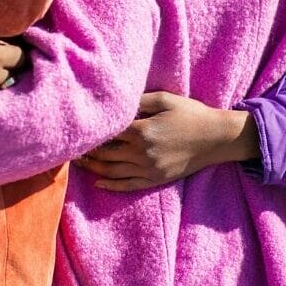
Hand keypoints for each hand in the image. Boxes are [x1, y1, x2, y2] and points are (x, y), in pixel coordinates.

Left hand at [76, 92, 259, 191]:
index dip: (91, 133)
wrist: (216, 138)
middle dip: (87, 151)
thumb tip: (117, 104)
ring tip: (78, 163)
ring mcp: (149, 169)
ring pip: (113, 172)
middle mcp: (142, 152)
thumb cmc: (191, 114)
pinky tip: (99, 182)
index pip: (107, 134)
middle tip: (70, 148)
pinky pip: (128, 185)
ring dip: (93, 168)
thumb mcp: (165, 99)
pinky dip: (111, 185)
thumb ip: (139, 100)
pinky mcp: (156, 179)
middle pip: (105, 154)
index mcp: (142, 130)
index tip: (77, 130)